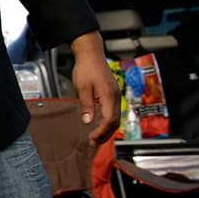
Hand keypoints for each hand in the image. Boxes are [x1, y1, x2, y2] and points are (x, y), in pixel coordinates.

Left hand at [69, 31, 120, 146]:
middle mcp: (116, 97)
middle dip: (105, 134)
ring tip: (95, 138)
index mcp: (110, 95)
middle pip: (114, 122)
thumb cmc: (86, 68)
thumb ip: (86, 105)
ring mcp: (115, 95)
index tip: (92, 138)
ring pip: (115, 118)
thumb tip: (88, 121)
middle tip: (93, 143)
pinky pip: (112, 112)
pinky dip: (106, 122)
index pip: (109, 120)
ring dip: (106, 130)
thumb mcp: (82, 87)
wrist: (91, 54)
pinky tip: (99, 126)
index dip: (101, 132)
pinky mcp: (112, 94)